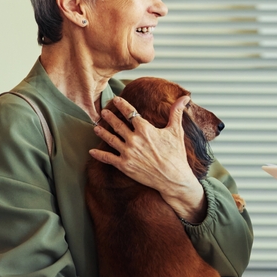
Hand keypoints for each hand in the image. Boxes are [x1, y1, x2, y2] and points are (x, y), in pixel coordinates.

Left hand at [89, 95, 206, 221]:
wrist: (173, 178)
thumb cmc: (176, 155)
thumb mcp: (177, 131)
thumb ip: (176, 112)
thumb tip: (185, 97)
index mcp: (145, 129)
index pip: (130, 113)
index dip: (122, 105)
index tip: (116, 100)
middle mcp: (133, 139)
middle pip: (117, 125)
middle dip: (109, 117)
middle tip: (104, 112)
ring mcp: (127, 153)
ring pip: (110, 139)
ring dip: (102, 132)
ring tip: (96, 127)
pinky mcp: (124, 165)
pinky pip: (108, 158)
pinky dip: (99, 154)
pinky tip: (92, 151)